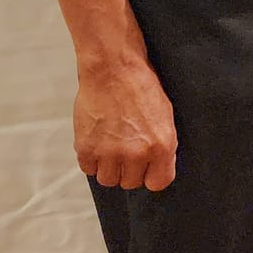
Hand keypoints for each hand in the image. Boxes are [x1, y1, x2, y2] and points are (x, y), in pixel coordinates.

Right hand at [74, 56, 177, 190]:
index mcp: (161, 146)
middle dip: (129, 169)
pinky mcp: (86, 148)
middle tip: (126, 149)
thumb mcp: (166, 116)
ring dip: (108, 167)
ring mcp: (109, 153)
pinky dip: (91, 159)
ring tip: (111, 145)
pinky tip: (97, 141)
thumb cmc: (141, 87)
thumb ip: (163, 146)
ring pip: (108, 179)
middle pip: (130, 183)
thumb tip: (157, 168)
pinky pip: (88, 169)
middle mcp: (136, 154)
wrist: (113, 69)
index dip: (151, 175)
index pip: (158, 183)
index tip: (147, 167)